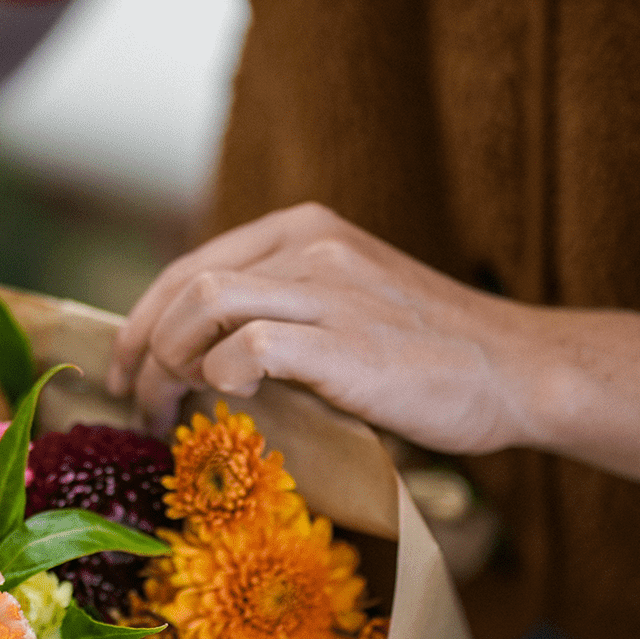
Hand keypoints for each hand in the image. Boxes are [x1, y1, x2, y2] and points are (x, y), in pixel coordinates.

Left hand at [108, 202, 541, 453]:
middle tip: (137, 401)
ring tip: (169, 408)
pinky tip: (229, 401)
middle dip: (143, 348)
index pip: (191, 266)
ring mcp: (330, 289)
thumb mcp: (345, 304)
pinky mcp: (346, 340)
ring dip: (171, 363)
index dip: (142, 319)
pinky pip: (250, 348)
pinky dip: (222, 376)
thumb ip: (280, 310)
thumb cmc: (429, 353)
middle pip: (188, 285)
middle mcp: (311, 246)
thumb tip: (198, 357)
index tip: (124, 368)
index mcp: (304, 230)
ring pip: (206, 305)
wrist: (515, 370)